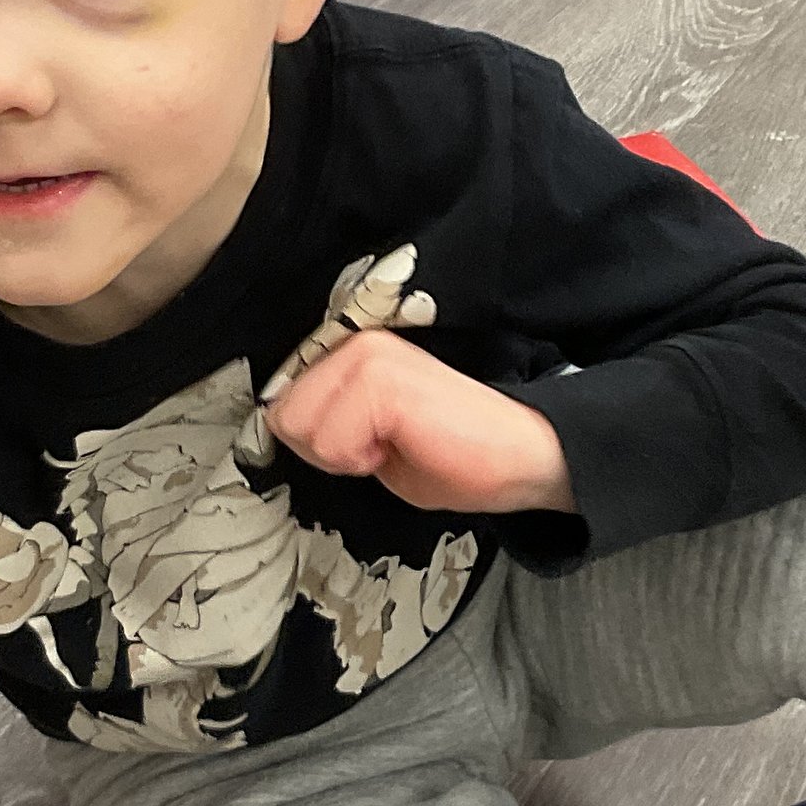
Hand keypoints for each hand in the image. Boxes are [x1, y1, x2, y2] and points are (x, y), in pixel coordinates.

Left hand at [264, 329, 574, 516]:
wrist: (521, 456)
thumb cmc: (457, 455)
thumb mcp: (371, 443)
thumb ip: (330, 427)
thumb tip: (288, 431)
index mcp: (353, 353)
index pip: (285, 404)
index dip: (317, 443)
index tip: (365, 449)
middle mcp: (356, 343)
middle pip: (284, 417)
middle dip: (324, 451)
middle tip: (380, 450)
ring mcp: (367, 356)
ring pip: (301, 429)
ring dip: (343, 457)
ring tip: (392, 447)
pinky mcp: (382, 380)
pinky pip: (331, 441)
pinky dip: (361, 462)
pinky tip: (402, 448)